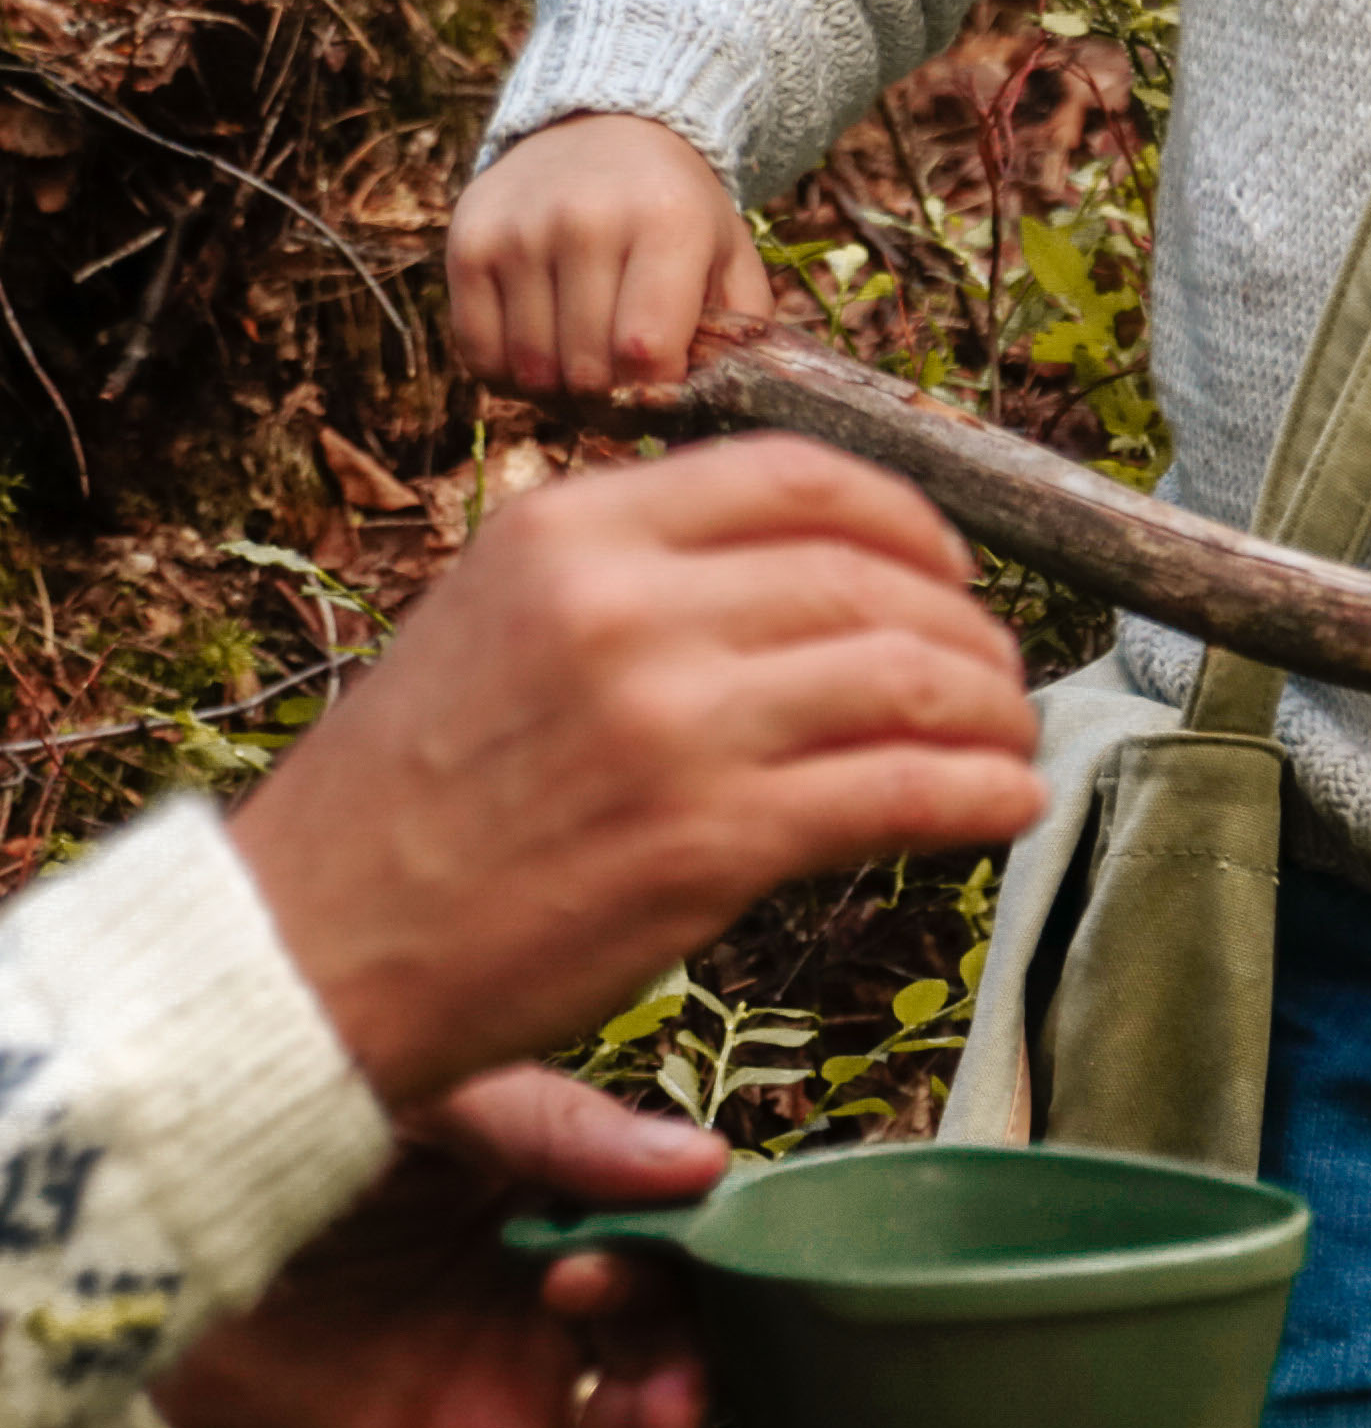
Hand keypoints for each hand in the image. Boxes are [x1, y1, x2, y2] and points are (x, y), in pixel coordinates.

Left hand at [153, 1068, 727, 1427]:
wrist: (156, 1258)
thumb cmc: (297, 1138)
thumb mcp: (433, 1105)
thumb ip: (559, 1134)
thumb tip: (709, 1163)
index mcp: (574, 1192)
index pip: (674, 1238)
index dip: (667, 1273)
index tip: (587, 1288)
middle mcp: (569, 1295)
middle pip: (676, 1350)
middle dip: (685, 1387)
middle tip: (657, 1418)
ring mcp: (526, 1390)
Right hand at [234, 436, 1044, 1107]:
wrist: (305, 950)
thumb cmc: (403, 802)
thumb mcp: (492, 616)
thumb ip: (627, 574)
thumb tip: (787, 566)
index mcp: (574, 530)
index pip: (797, 477)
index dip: (906, 521)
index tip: (947, 566)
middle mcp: (627, 605)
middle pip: (872, 578)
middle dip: (964, 627)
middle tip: (994, 674)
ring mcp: (673, 721)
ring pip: (906, 676)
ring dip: (989, 710)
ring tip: (1007, 743)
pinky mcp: (708, 841)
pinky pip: (899, 791)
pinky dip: (979, 794)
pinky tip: (999, 808)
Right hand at [448, 111, 770, 396]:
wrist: (603, 126)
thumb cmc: (675, 210)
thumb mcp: (729, 255)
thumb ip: (739, 333)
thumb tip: (710, 408)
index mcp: (666, 221)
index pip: (646, 351)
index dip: (654, 395)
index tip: (662, 391)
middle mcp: (585, 219)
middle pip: (587, 370)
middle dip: (610, 402)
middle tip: (623, 393)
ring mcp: (518, 230)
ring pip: (532, 372)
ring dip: (560, 394)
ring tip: (585, 371)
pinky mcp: (468, 243)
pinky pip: (480, 355)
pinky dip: (510, 377)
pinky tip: (541, 352)